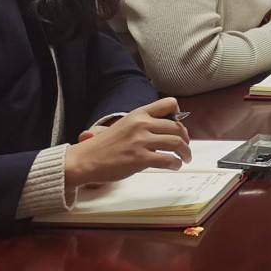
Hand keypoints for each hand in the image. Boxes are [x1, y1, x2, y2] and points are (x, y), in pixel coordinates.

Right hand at [64, 99, 189, 189]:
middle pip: (177, 127)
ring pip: (176, 143)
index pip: (168, 104)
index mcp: (138, 114)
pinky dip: (175, 163)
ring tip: (185, 158)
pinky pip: (168, 159)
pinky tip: (175, 166)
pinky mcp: (140, 158)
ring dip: (185, 152)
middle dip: (185, 138)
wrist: (85, 160)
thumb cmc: (102, 146)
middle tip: (185, 146)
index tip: (180, 126)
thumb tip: (162, 131)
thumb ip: (142, 125)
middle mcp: (142, 124)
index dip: (179, 114)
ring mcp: (141, 141)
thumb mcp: (123, 126)